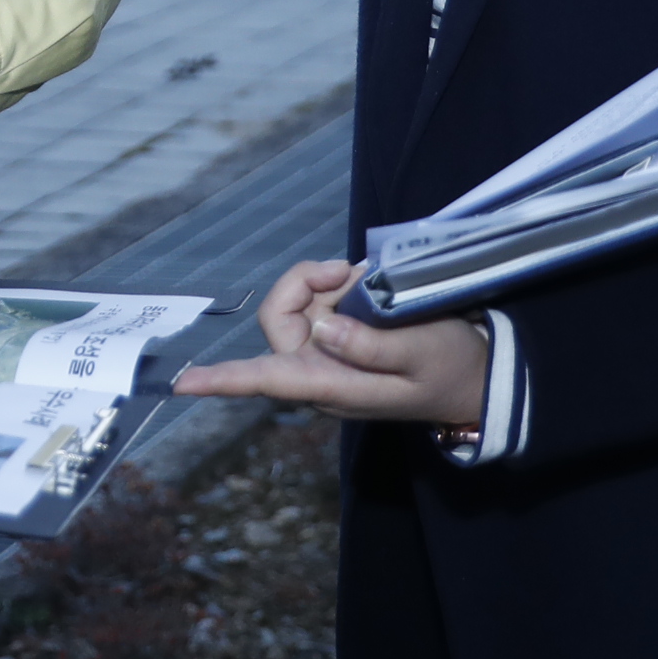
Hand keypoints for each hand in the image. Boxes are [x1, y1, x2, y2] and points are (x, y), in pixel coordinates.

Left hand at [170, 259, 492, 424]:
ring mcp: (325, 350)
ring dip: (329, 282)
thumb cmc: (449, 371)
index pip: (265, 380)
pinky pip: (318, 297)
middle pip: (278, 316)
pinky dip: (339, 283)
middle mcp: (317, 369)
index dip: (222, 380)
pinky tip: (368, 284)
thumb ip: (369, 346)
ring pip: (298, 300)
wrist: (476, 374)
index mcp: (331, 386)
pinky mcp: (337, 334)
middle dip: (306, 283)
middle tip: (351, 271)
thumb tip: (321, 330)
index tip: (181, 383)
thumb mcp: (419, 356)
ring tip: (372, 284)